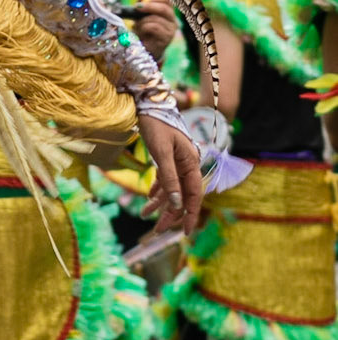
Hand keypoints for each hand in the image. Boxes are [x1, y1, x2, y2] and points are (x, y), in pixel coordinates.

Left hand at [128, 0, 176, 63]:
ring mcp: (171, 31)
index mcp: (168, 14)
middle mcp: (173, 21)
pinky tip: (141, 32)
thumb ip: (142, 6)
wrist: (143, 51)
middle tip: (136, 7)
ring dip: (142, 21)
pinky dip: (144, 27)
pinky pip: (154, 27)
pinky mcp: (166, 39)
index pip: (167, 1)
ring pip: (156, 19)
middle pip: (164, 8)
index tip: (143, 0)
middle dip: (148, 6)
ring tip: (137, 26)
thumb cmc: (142, 32)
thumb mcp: (140, 17)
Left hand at [139, 112, 201, 236]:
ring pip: (171, 190)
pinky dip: (157, 191)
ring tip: (144, 216)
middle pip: (181, 196)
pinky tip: (148, 200)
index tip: (185, 233)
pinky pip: (164, 180)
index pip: (194, 195)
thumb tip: (177, 203)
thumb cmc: (157, 126)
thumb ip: (170, 178)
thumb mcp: (162, 153)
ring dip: (159, 204)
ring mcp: (177, 163)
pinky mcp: (167, 159)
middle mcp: (187, 165)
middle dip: (169, 214)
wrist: (148, 106)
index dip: (190, 214)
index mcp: (191, 164)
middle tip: (156, 231)